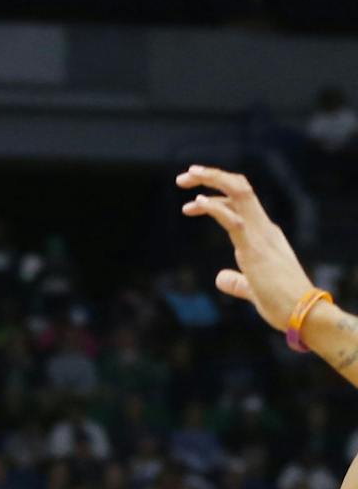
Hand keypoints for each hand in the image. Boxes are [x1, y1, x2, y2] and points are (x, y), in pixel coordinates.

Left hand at [175, 166, 314, 331]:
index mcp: (265, 234)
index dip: (215, 197)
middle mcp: (264, 228)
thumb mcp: (253, 289)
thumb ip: (237, 282)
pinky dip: (214, 207)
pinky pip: (233, 220)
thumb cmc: (282, 303)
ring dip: (212, 180)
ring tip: (187, 175)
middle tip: (184, 175)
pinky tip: (197, 202)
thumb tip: (220, 278)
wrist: (304, 314)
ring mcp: (260, 235)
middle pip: (239, 188)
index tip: (190, 203)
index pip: (240, 203)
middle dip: (212, 176)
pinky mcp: (254, 249)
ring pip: (239, 193)